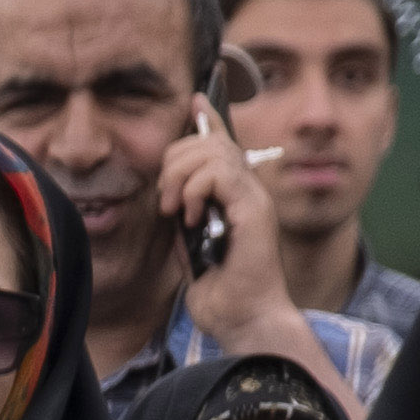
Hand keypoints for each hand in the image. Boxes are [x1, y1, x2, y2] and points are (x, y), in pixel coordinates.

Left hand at [158, 105, 342, 403]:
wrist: (245, 320)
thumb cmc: (224, 295)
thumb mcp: (193, 251)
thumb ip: (185, 222)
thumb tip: (169, 199)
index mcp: (236, 198)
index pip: (224, 146)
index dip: (209, 120)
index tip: (195, 100)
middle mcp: (249, 192)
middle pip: (210, 142)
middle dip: (175, 160)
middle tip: (164, 199)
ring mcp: (254, 199)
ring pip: (213, 152)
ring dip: (180, 176)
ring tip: (176, 210)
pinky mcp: (254, 210)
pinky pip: (220, 174)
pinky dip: (195, 189)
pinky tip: (191, 215)